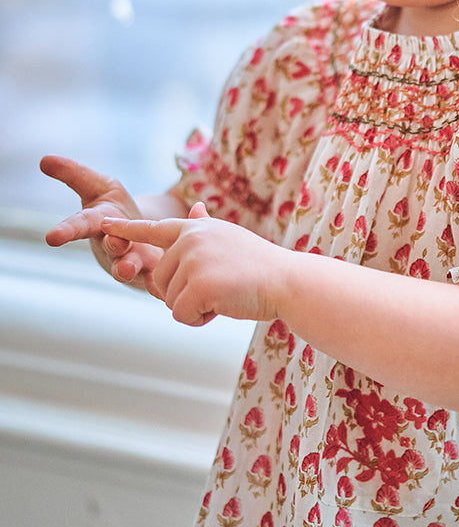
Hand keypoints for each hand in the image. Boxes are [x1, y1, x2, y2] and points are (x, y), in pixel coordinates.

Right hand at [40, 155, 162, 290]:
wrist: (138, 238)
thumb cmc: (114, 211)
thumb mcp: (97, 186)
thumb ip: (73, 174)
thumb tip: (44, 159)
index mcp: (99, 222)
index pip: (79, 225)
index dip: (66, 231)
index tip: (51, 237)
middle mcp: (113, 244)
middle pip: (111, 246)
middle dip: (112, 245)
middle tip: (115, 242)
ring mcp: (131, 260)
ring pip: (128, 266)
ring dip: (128, 266)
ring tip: (127, 268)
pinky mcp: (151, 270)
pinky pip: (153, 277)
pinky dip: (154, 281)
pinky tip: (158, 282)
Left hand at [101, 204, 283, 327]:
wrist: (287, 281)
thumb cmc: (260, 266)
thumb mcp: (228, 240)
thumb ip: (203, 228)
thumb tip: (195, 206)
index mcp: (195, 228)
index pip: (153, 229)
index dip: (127, 230)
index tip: (104, 226)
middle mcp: (190, 240)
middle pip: (161, 281)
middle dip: (185, 294)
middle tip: (221, 288)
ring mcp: (193, 261)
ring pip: (170, 301)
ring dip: (195, 308)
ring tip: (226, 295)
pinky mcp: (198, 285)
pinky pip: (182, 315)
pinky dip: (200, 320)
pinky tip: (224, 307)